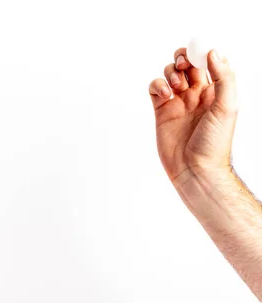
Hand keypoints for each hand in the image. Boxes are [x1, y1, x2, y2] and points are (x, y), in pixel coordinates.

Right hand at [149, 48, 237, 184]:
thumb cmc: (214, 143)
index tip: (197, 52)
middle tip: (183, 65)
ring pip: (170, 73)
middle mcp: (196, 94)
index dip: (201, 52)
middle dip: (183, 58)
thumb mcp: (227, 106)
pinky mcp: (161, 111)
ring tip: (176, 88)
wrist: (195, 169)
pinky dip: (157, 86)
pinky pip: (155, 89)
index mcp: (215, 91)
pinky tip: (164, 96)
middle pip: (187, 64)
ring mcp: (178, 102)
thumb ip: (223, 77)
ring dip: (171, 73)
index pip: (207, 61)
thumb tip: (213, 52)